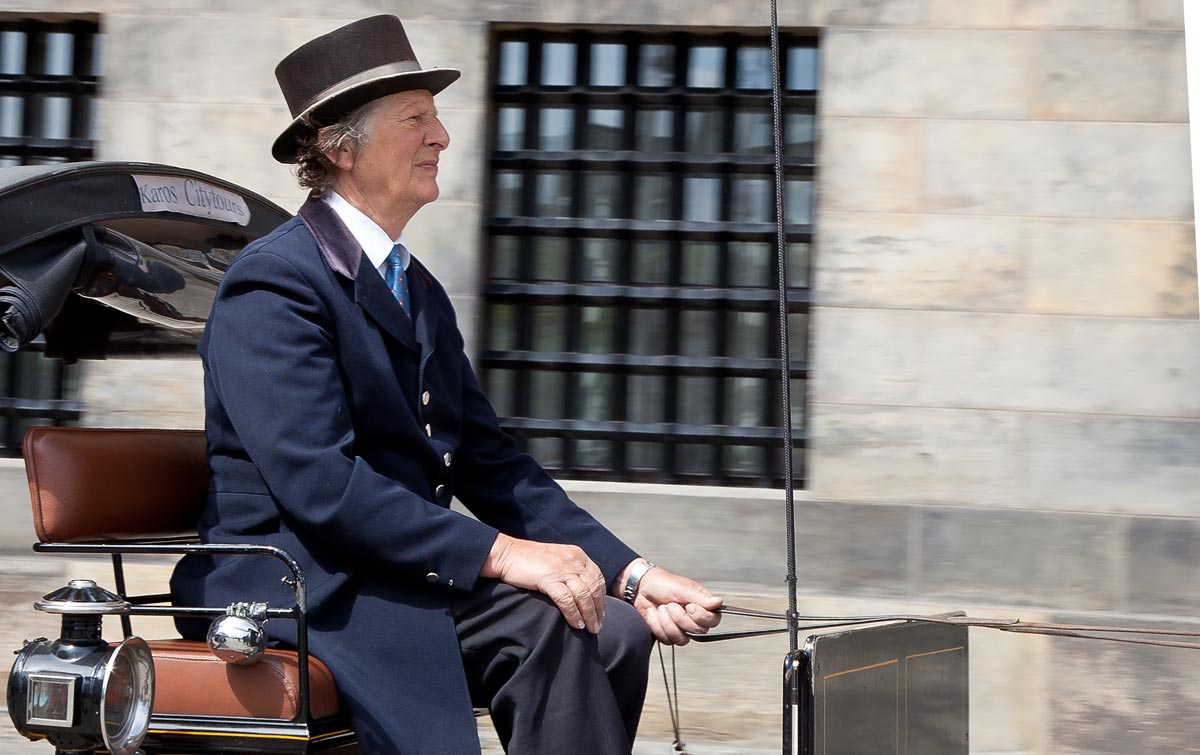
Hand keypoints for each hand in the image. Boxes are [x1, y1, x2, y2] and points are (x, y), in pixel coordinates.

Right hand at [480, 534, 606, 632]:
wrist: (507, 554)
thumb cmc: (529, 560)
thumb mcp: (557, 560)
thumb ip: (571, 570)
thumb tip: (582, 591)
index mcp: (577, 555)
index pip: (598, 577)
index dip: (602, 597)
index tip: (601, 613)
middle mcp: (573, 560)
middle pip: (594, 588)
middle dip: (598, 610)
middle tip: (597, 626)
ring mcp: (561, 569)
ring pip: (583, 595)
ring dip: (589, 615)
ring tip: (590, 629)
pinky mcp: (548, 578)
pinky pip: (566, 600)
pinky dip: (573, 614)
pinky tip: (575, 624)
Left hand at [619, 562, 721, 644]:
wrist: (641, 588)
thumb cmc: (664, 584)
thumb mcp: (682, 588)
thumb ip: (701, 598)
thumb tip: (719, 602)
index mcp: (702, 605)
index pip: (713, 621)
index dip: (701, 617)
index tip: (689, 606)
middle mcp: (694, 619)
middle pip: (698, 632)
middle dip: (680, 618)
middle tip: (670, 604)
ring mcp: (681, 628)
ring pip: (682, 639)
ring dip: (667, 622)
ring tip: (661, 608)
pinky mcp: (668, 635)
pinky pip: (667, 640)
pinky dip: (657, 625)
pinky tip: (654, 613)